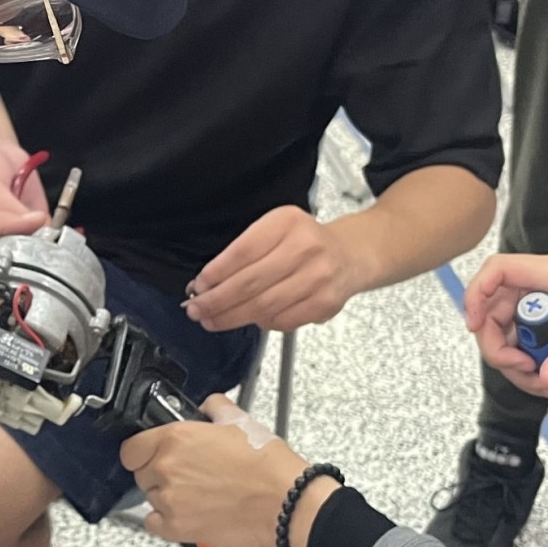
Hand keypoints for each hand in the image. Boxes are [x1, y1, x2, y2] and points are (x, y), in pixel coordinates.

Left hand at [120, 396, 314, 546]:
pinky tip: (188, 514)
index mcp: (176, 438)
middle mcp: (167, 468)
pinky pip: (154, 524)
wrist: (285, 501)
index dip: (142, 451)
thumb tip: (210, 406)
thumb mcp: (242, 422)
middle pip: (142, 474)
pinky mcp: (178, 528)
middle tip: (187, 474)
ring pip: (151, 499)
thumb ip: (216, 409)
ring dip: (167, 497)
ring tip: (197, 494)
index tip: (151, 454)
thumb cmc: (268, 466)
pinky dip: (166, 521)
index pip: (132, 448)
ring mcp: (170, 500)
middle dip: (160, 474)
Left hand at [186, 207, 358, 332]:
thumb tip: (208, 284)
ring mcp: (318, 278)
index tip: (199, 287)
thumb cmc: (306, 242)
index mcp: (286, 223)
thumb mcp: (276, 229)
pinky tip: (250, 319)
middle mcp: (305, 248)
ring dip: (232, 317)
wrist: (350, 255)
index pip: (242, 252)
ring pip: (264, 306)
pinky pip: (282, 321)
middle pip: (250, 283)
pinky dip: (261, 323)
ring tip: (213, 320)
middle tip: (197, 310)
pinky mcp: (324, 303)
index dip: (216, 274)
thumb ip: (246, 252)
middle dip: (216, 301)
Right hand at [463, 253, 547, 399]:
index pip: (499, 270)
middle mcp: (543, 286)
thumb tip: (547, 376)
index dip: (477, 295)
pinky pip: (524, 345)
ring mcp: (543, 306)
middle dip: (500, 346)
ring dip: (518, 363)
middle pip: (495, 310)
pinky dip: (533, 367)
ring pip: (507, 333)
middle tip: (525, 370)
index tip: (474, 326)